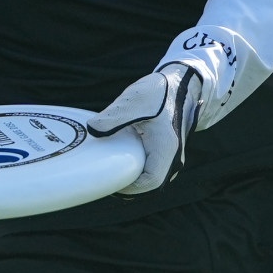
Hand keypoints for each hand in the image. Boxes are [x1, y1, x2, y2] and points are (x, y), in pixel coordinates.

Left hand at [88, 63, 202, 194]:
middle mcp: (172, 157)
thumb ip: (113, 116)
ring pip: (152, 178)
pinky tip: (121, 158)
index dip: (130, 188)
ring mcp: (171, 156)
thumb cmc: (159, 92)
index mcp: (165, 148)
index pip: (150, 182)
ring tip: (111, 169)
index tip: (109, 181)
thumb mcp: (135, 100)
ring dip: (133, 178)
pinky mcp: (166, 153)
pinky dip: (137, 169)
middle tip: (105, 178)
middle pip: (150, 185)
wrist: (181, 85)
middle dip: (128, 186)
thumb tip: (91, 129)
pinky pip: (152, 169)